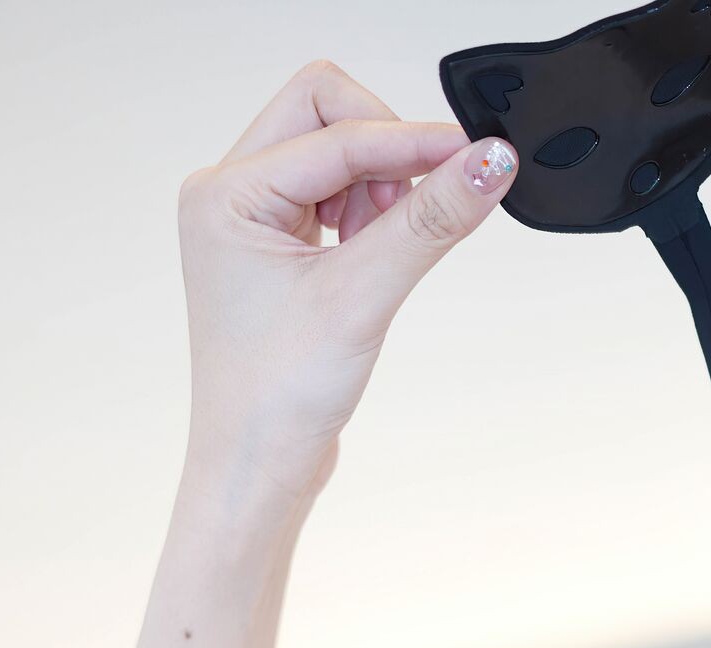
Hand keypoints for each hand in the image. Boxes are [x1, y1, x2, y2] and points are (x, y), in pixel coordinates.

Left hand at [177, 61, 517, 504]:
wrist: (255, 470)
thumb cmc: (276, 399)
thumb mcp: (362, 299)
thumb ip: (428, 222)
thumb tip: (486, 165)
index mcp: (224, 193)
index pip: (333, 130)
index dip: (410, 141)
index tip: (475, 156)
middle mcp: (229, 195)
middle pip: (324, 115)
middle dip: (383, 154)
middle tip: (415, 210)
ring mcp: (252, 221)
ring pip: (334, 155)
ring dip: (379, 189)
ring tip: (386, 255)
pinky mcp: (279, 248)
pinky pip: (336, 198)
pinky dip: (371, 218)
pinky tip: (377, 262)